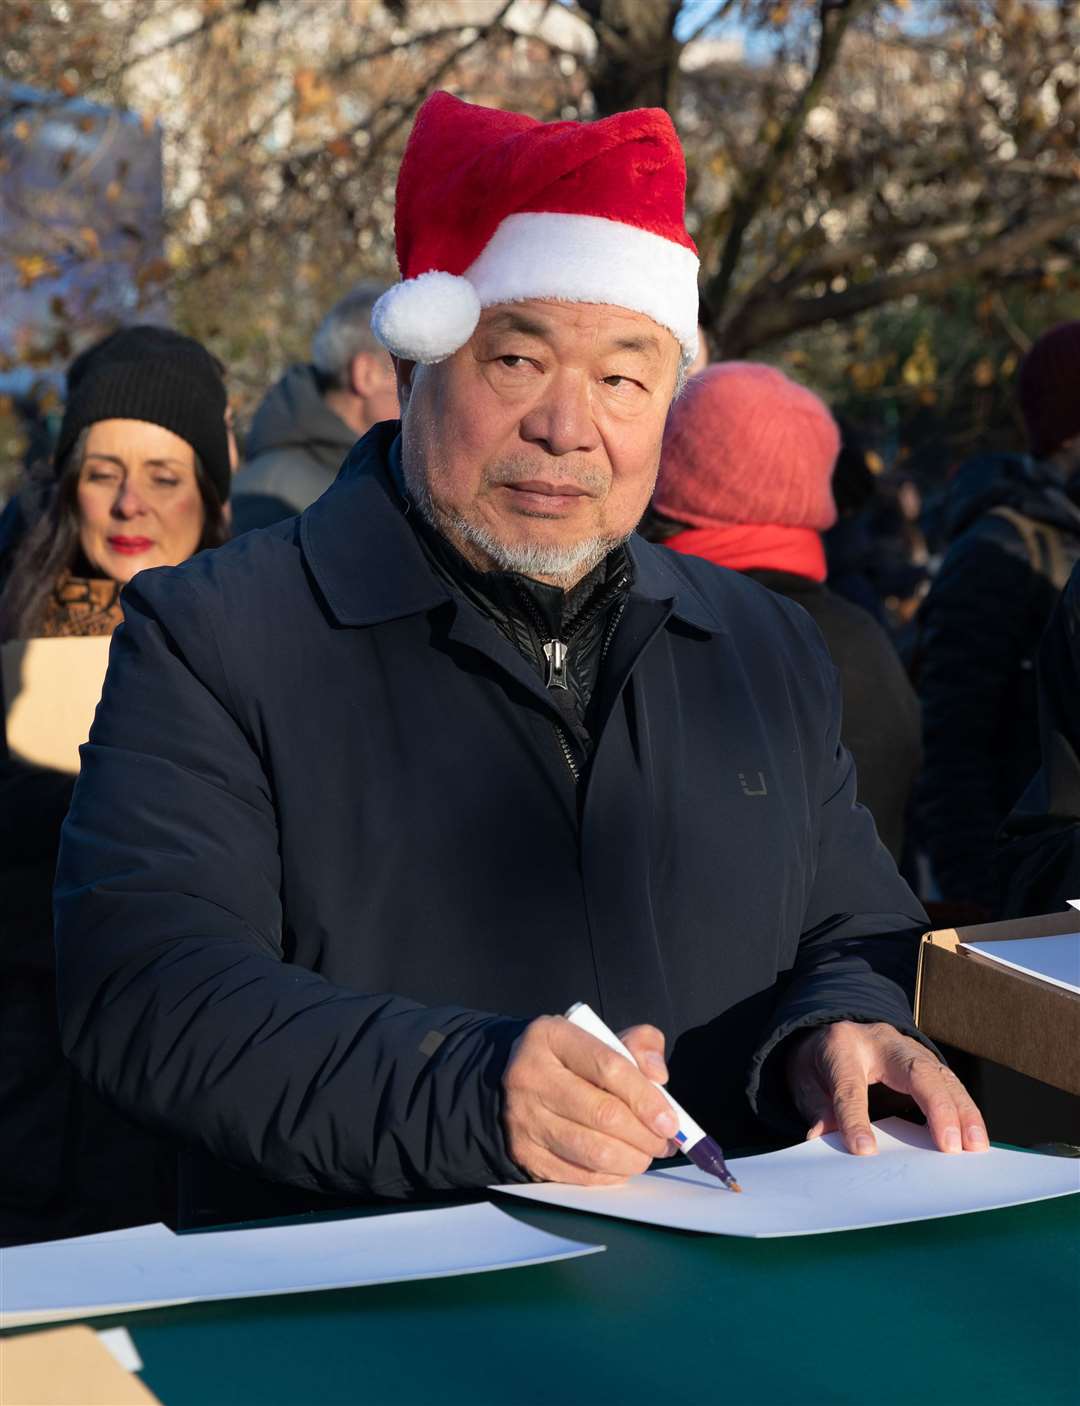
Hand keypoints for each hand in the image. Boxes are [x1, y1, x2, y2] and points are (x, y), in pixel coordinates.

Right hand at [502, 1016, 676, 1184]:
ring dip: (632, 1159)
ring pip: (594, 1152)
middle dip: (645, 1135)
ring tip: (647, 1153)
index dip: (646, 1098)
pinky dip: (610, 1175)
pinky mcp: (525, 1154)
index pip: (609, 1067)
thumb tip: (659, 1076)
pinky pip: (579, 1175)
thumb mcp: (601, 1036)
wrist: (512, 1080)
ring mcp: (524, 1118)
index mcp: (552, 1037)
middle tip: (664, 1141)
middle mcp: (531, 1076)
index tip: (670, 1120)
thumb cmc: (569, 1059)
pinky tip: (621, 1164)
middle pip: (603, 1114)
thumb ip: (639, 1045)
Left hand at [786, 1020, 988, 1154]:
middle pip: (915, 1071)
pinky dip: (965, 1108)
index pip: (850, 1085)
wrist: (832, 1032)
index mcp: (842, 1046)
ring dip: (962, 1110)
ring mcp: (907, 1047)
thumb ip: (814, 1106)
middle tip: (950, 1146)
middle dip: (936, 1107)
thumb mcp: (803, 1080)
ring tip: (975, 1146)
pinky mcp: (925, 1059)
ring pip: (941, 1075)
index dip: (856, 1119)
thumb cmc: (820, 1061)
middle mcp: (880, 1041)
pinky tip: (975, 1135)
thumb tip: (822, 1136)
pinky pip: (949, 1082)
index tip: (865, 1151)